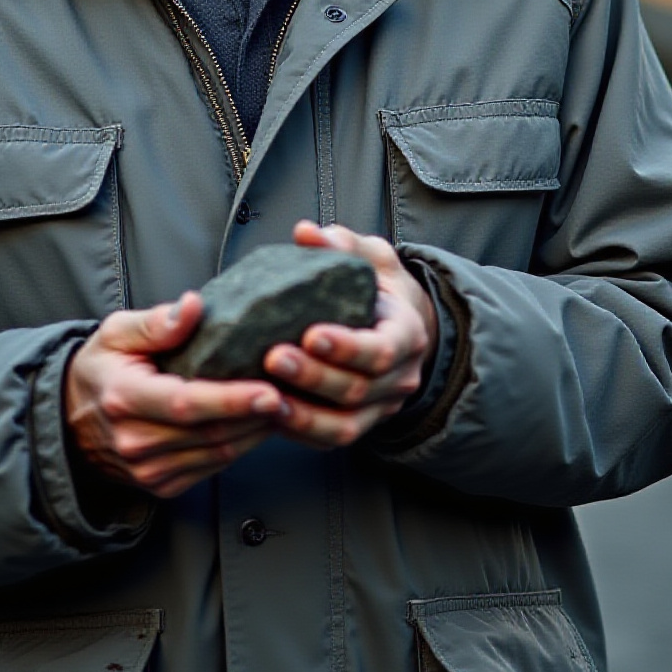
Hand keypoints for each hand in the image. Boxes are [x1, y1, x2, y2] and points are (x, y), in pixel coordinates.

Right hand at [63, 292, 287, 501]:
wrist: (71, 421)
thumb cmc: (102, 369)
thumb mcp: (116, 333)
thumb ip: (156, 322)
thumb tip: (193, 305)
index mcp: (124, 397)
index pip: (185, 404)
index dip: (231, 399)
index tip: (271, 390)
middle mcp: (134, 440)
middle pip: (211, 432)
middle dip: (259, 415)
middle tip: (296, 391)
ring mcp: (148, 469)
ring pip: (219, 454)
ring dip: (257, 432)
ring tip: (287, 403)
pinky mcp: (162, 485)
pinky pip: (213, 468)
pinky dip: (241, 446)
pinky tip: (259, 423)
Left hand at [262, 221, 436, 447]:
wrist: (395, 327)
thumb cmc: (377, 289)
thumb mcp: (369, 258)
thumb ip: (341, 244)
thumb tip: (306, 232)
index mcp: (406, 335)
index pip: (383, 350)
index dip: (348, 347)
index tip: (311, 334)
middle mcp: (399, 378)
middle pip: (359, 389)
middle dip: (314, 377)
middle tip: (273, 357)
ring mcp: (379, 408)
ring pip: (344, 424)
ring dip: (303, 414)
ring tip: (264, 397)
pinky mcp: (357, 425)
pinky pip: (328, 439)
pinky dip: (298, 431)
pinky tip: (266, 414)